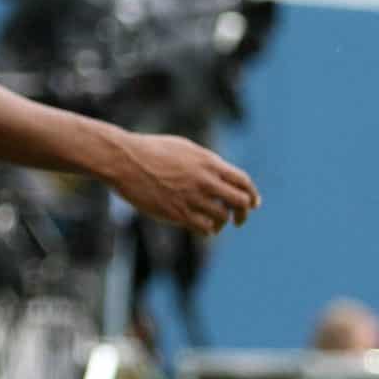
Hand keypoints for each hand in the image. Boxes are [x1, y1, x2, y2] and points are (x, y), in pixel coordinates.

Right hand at [109, 132, 258, 235]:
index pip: (243, 181)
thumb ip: (205, 162)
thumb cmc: (150, 151)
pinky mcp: (177, 212)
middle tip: (239, 220)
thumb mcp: (184, 148)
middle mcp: (205, 180)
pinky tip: (202, 227)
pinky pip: (204, 228)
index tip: (253, 204)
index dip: (252, 194)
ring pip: (222, 217)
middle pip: (240, 202)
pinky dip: (207, 229)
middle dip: (243, 213)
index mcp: (208, 162)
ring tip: (214, 224)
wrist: (125, 160)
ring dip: (222, 223)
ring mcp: (192, 197)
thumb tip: (221, 173)